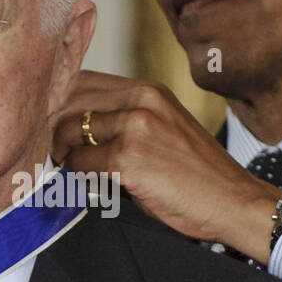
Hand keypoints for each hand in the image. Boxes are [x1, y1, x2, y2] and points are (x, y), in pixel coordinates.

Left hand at [50, 70, 281, 261]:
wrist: (233, 201)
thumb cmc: (198, 174)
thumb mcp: (164, 129)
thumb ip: (125, 120)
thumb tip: (74, 129)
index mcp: (149, 90)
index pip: (83, 79)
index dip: (58, 100)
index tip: (48, 121)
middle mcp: (142, 100)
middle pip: (68, 99)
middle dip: (52, 125)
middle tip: (51, 148)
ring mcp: (135, 128)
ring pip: (68, 130)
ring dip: (61, 151)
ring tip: (68, 166)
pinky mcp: (128, 159)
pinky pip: (79, 162)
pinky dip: (76, 174)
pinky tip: (86, 181)